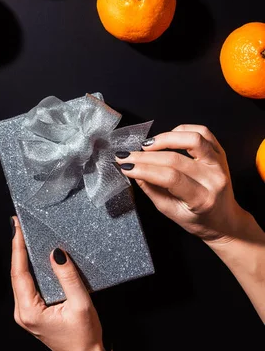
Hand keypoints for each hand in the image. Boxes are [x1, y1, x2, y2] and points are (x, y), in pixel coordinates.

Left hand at [10, 217, 105, 350]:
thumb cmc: (84, 335)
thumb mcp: (80, 303)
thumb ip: (68, 277)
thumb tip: (56, 252)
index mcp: (29, 311)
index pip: (19, 272)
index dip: (18, 247)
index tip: (16, 227)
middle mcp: (22, 312)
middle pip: (16, 274)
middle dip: (18, 248)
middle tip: (18, 224)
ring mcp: (25, 313)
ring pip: (21, 279)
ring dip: (23, 257)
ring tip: (24, 235)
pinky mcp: (32, 312)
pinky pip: (27, 285)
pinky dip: (29, 268)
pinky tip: (34, 256)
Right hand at [115, 124, 252, 243]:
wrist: (225, 219)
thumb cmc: (198, 219)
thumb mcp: (170, 212)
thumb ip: (151, 190)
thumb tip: (133, 171)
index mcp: (202, 199)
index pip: (169, 178)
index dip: (144, 169)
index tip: (125, 166)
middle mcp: (214, 179)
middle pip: (175, 159)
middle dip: (145, 156)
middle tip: (127, 156)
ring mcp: (220, 164)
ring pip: (192, 139)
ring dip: (165, 138)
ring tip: (147, 145)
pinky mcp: (221, 153)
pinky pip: (203, 132)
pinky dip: (183, 130)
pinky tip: (168, 137)